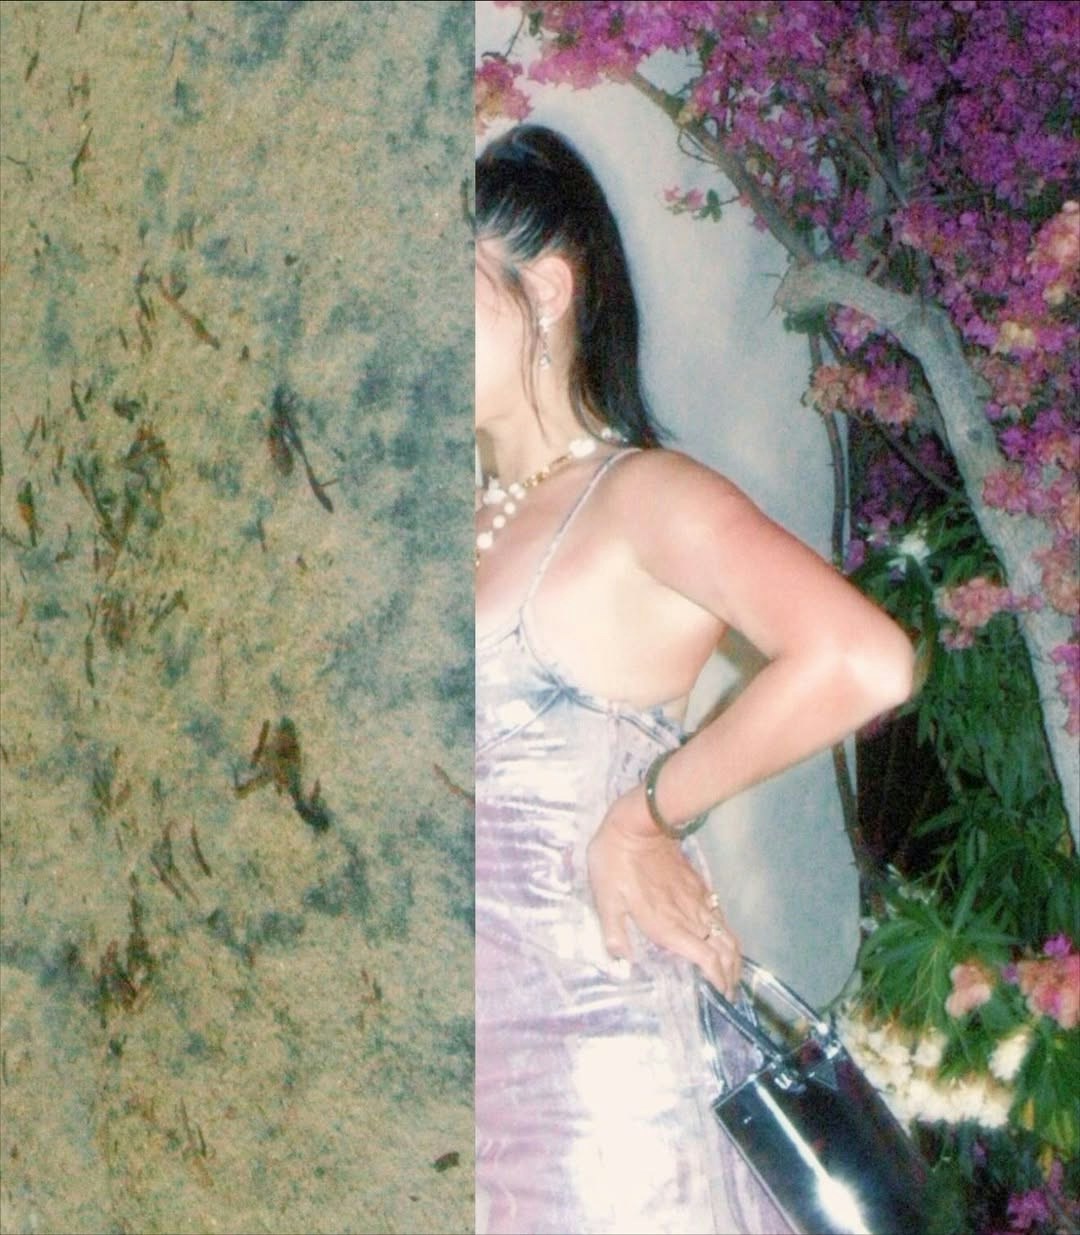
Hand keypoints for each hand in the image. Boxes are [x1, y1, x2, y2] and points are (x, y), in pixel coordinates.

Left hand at [586, 787, 741, 997]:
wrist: (639, 822)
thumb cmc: (617, 861)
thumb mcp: (606, 897)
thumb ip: (614, 931)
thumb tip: (621, 963)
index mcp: (667, 923)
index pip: (706, 957)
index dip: (718, 977)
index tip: (722, 994)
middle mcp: (689, 915)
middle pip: (723, 949)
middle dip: (731, 973)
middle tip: (730, 992)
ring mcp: (697, 899)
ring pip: (726, 932)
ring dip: (733, 955)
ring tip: (733, 973)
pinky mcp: (699, 884)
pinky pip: (720, 915)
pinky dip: (728, 934)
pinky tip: (724, 939)